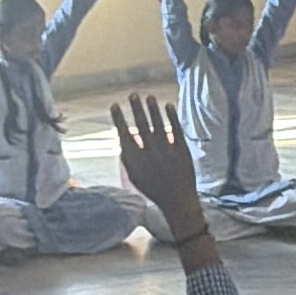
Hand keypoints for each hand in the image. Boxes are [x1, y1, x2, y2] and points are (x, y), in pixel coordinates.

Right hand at [109, 91, 203, 234]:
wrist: (177, 200)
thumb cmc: (154, 189)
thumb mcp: (135, 177)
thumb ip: (128, 160)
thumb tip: (121, 143)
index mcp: (136, 159)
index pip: (124, 134)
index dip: (118, 119)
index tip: (114, 105)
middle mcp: (150, 152)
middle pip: (141, 125)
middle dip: (136, 108)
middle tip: (133, 94)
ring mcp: (166, 150)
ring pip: (158, 124)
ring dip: (153, 109)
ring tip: (149, 96)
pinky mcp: (181, 149)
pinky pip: (176, 129)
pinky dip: (172, 116)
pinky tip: (169, 105)